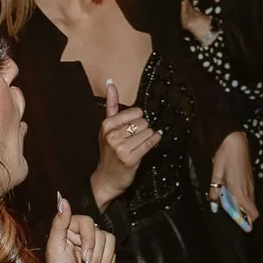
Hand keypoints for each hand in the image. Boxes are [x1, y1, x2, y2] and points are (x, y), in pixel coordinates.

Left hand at [40, 195, 116, 262]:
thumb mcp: (55, 248)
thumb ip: (59, 223)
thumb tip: (62, 200)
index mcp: (69, 229)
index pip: (88, 223)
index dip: (89, 240)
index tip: (84, 257)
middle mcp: (83, 234)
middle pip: (101, 235)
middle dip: (95, 257)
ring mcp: (95, 245)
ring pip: (111, 243)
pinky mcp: (103, 256)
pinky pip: (114, 255)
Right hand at [92, 78, 159, 206]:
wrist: (106, 178)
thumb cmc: (108, 151)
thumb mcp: (106, 127)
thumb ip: (111, 105)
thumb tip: (111, 83)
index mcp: (106, 125)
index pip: (134, 112)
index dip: (138, 119)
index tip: (134, 125)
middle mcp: (112, 136)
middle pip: (142, 122)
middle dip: (143, 129)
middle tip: (136, 137)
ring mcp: (120, 148)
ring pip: (147, 132)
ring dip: (149, 136)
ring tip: (142, 142)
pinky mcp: (131, 159)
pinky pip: (150, 143)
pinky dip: (155, 140)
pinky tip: (154, 140)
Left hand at [210, 130, 258, 225]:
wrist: (236, 140)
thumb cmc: (225, 157)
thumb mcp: (216, 174)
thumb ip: (215, 191)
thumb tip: (214, 205)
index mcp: (240, 192)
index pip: (251, 213)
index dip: (247, 222)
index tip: (241, 226)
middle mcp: (249, 190)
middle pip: (253, 210)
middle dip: (244, 215)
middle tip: (232, 214)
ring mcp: (251, 184)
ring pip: (251, 202)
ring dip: (243, 206)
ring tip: (229, 202)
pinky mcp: (251, 179)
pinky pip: (249, 194)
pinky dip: (243, 198)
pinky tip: (232, 192)